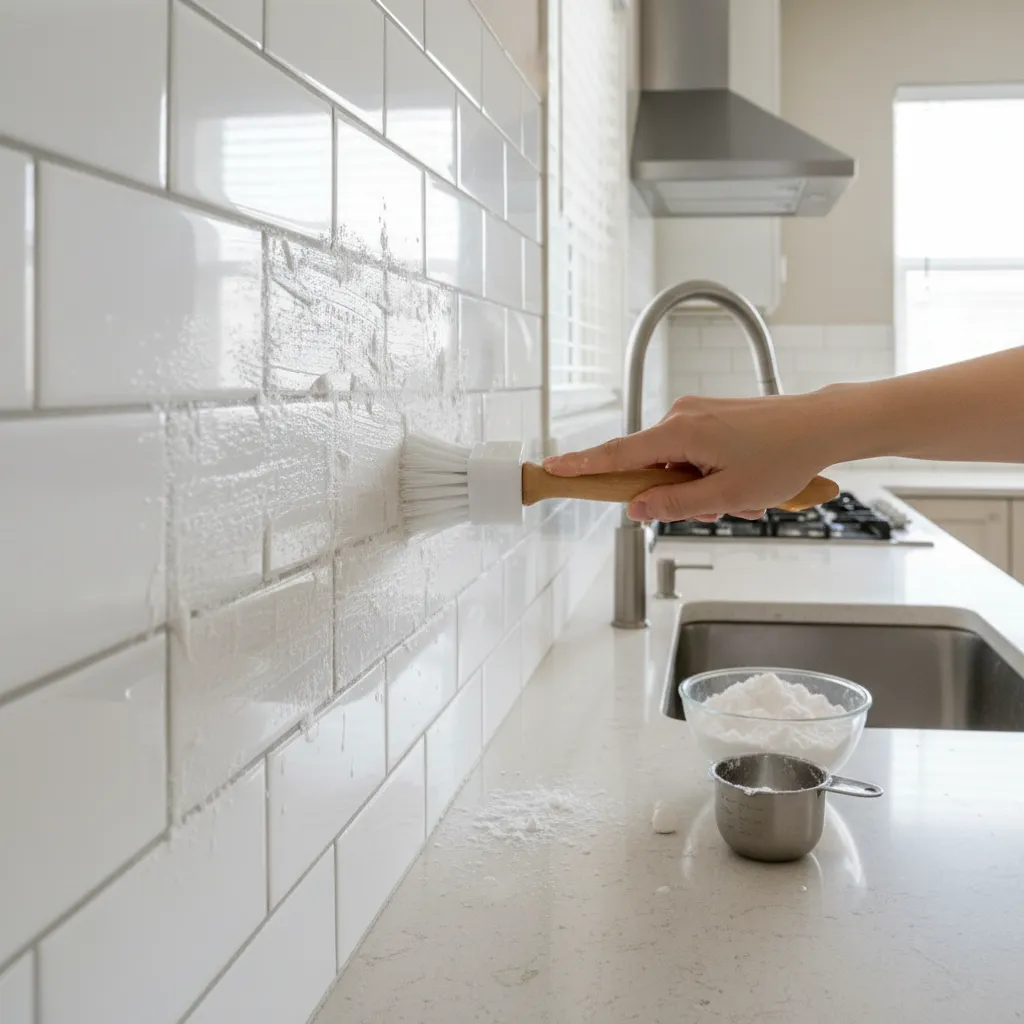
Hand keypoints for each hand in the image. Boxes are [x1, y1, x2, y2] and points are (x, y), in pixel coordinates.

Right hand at [543, 393, 831, 521]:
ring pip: (677, 464)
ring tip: (744, 495)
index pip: (617, 454)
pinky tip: (745, 481)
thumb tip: (636, 506)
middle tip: (723, 506)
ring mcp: (697, 413)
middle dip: (678, 495)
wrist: (823, 424)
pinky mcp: (711, 415)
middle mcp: (681, 415)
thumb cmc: (783, 456)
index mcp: (679, 432)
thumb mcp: (726, 494)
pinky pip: (694, 452)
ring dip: (703, 487)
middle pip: (652, 466)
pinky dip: (712, 473)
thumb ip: (674, 503)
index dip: (583, 465)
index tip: (552, 468)